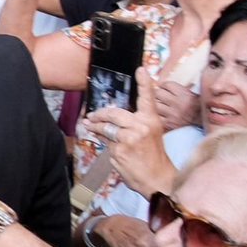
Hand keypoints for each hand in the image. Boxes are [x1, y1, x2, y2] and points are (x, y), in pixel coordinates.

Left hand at [82, 71, 173, 196]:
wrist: (156, 178)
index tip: (140, 69)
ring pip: (105, 128)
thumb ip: (136, 122)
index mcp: (151, 120)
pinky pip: (105, 142)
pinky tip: (109, 147)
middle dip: (99, 114)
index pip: (147, 98)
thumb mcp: (150, 134)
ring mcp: (129, 138)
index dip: (144, 82)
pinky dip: (103, 143)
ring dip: (95, 128)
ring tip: (90, 126)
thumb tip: (114, 115)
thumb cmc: (152, 155)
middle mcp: (141, 126)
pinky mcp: (118, 150)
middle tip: (92, 116)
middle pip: (113, 113)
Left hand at [151, 79, 199, 130]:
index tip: (164, 88)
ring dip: (157, 104)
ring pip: (155, 104)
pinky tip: (162, 114)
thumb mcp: (193, 94)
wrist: (202, 123)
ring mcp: (172, 115)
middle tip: (161, 96)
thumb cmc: (197, 107)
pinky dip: (158, 115)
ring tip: (162, 105)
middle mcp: (178, 104)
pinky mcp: (168, 124)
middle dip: (159, 94)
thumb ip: (181, 87)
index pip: (167, 85)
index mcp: (185, 95)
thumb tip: (165, 82)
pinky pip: (156, 116)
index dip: (164, 86)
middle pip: (158, 93)